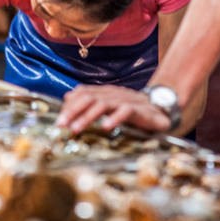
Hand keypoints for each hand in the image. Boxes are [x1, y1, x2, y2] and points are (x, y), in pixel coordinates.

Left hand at [56, 84, 173, 133]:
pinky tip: (105, 127)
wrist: (161, 109)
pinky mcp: (139, 109)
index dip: (69, 104)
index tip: (59, 119)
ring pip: (103, 104)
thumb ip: (90, 101)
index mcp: (105, 92)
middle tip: (61, 124)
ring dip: (87, 116)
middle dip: (73, 110)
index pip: (83, 93)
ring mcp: (126, 100)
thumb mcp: (109, 105)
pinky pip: (125, 111)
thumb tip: (67, 96)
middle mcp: (113, 93)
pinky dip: (114, 118)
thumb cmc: (132, 110)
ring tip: (76, 128)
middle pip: (89, 97)